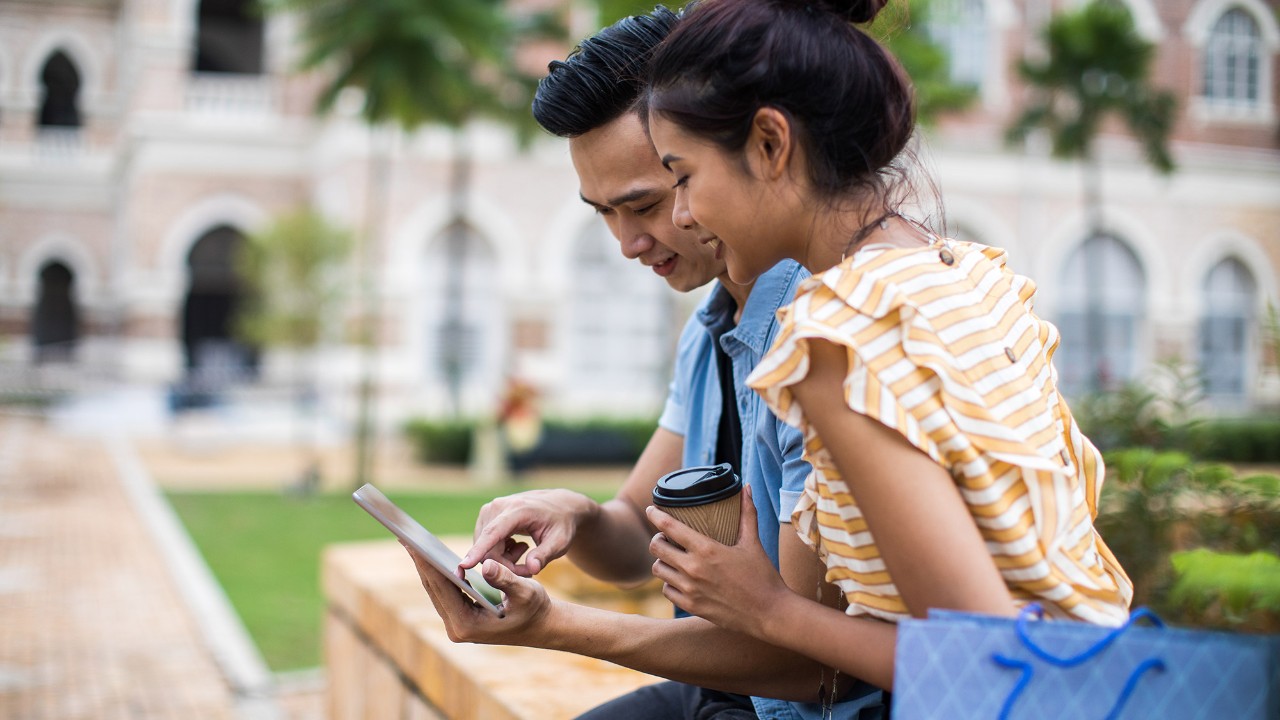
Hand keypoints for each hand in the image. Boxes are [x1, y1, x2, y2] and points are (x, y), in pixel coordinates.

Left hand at [405, 543, 552, 645]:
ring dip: (424, 566)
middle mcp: (457, 628)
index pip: (442, 589)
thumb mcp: (526, 592)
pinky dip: (437, 572)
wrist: (542, 627)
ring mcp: (457, 624)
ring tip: (412, 542)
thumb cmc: (536, 609)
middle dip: (420, 561)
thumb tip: (486, 564)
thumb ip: (506, 579)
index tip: (413, 544)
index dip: (427, 564)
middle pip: (433, 588)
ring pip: (436, 589)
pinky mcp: (460, 617)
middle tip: (405, 537)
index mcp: (467, 625)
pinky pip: (444, 591)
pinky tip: (429, 554)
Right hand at [461, 489, 597, 575]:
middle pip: (489, 548)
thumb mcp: (560, 542)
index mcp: (518, 510)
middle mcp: (498, 507)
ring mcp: (490, 510)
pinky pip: (485, 543)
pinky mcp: (486, 515)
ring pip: (485, 548)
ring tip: (525, 554)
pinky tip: (517, 547)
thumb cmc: (561, 525)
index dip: (479, 551)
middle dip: (506, 565)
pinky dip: (499, 552)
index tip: (464, 565)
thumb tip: (532, 569)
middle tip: (530, 569)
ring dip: (503, 560)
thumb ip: (545, 555)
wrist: (559, 507)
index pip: (493, 533)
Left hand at [646, 486, 790, 637]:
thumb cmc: (762, 576)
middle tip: (665, 537)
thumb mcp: (753, 542)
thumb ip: (747, 513)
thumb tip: (746, 488)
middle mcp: (693, 569)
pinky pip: (666, 590)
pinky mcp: (691, 606)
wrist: (769, 613)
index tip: (651, 510)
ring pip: (658, 569)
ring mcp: (690, 589)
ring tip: (671, 557)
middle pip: (656, 548)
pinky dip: (669, 582)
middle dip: (657, 539)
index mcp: (706, 549)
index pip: (670, 527)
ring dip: (662, 561)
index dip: (655, 515)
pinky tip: (679, 578)